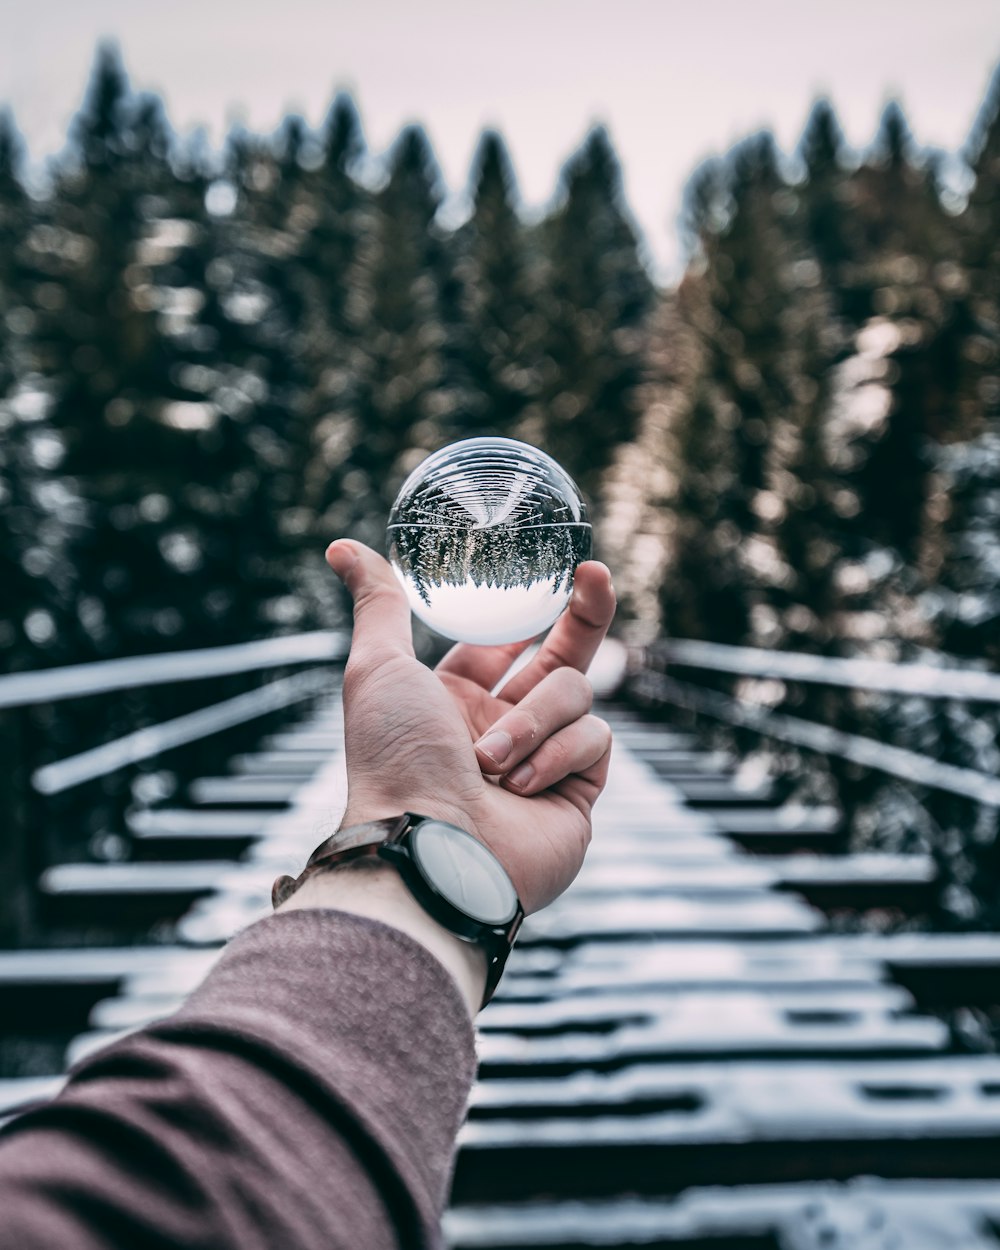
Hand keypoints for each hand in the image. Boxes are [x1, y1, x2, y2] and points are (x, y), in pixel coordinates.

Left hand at [325, 540, 615, 914]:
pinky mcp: (577, 794)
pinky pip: (594, 740)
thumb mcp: (377, 667)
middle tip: (594, 574)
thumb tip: (342, 549)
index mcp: (456, 700)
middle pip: (563, 657)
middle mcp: (504, 728)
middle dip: (584, 614)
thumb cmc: (395, 760)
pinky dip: (556, 754)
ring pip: (575, 695)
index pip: (506, 642)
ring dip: (534, 719)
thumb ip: (380, 604)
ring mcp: (544, 762)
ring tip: (491, 761)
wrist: (430, 849)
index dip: (529, 608)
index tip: (557, 569)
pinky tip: (519, 787)